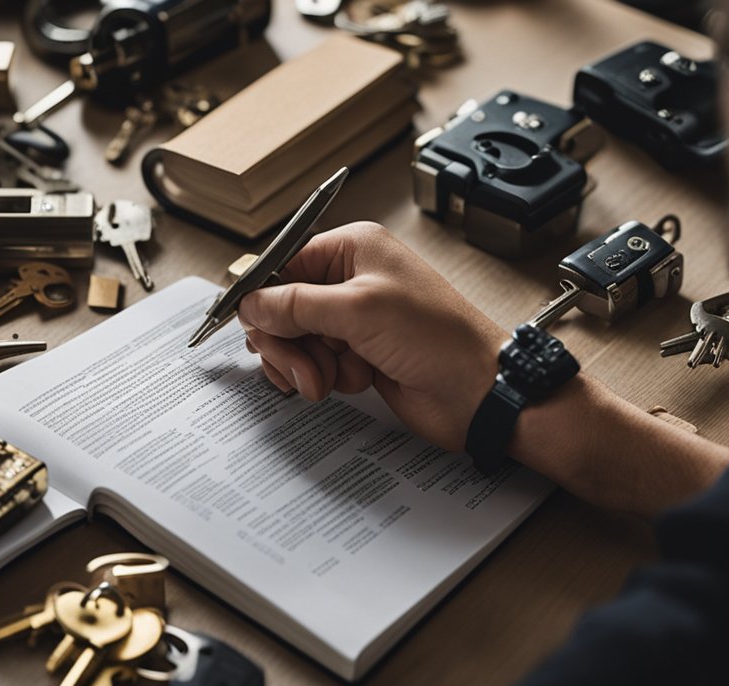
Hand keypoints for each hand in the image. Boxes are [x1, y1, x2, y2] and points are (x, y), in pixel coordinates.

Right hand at [238, 222, 503, 451]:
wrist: (478, 392)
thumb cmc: (439, 339)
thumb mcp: (358, 311)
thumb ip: (295, 304)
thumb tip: (250, 303)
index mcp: (352, 249)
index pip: (282, 266)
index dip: (262, 298)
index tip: (252, 327)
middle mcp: (349, 280)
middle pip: (281, 308)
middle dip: (286, 343)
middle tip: (301, 367)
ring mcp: (352, 320)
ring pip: (293, 341)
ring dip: (305, 365)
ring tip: (330, 379)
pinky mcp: (355, 354)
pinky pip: (313, 364)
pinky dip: (325, 377)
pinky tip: (355, 380)